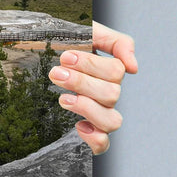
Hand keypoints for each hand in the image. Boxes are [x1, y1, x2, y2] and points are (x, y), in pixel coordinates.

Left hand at [50, 21, 137, 154]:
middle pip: (111, 95)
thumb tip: (133, 68)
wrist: (43, 51)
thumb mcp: (91, 31)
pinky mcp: (89, 130)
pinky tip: (79, 125)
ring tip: (63, 98)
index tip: (65, 57)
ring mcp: (100, 112)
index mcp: (110, 71)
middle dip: (81, 83)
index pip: (115, 72)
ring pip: (112, 121)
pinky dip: (95, 139)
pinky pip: (103, 144)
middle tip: (56, 73)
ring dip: (87, 109)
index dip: (91, 65)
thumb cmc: (68, 43)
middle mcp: (108, 93)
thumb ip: (117, 42)